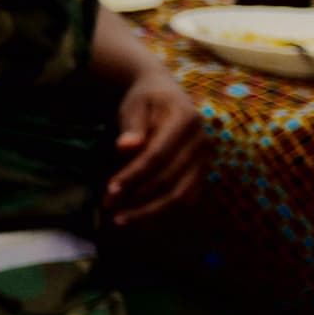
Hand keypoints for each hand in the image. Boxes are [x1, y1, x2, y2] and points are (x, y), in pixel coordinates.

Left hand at [105, 62, 209, 225]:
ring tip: (120, 219)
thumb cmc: (146, 100)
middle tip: (108, 206)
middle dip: (136, 196)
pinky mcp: (202, 172)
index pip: (158, 155)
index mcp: (186, 120)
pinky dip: (164, 212)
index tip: (110, 189)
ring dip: (150, 212)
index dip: (134, 175)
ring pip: (182, 196)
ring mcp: (205, 159)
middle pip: (169, 179)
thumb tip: (125, 146)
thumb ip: (132, 126)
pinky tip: (139, 219)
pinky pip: (187, 199)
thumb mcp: (135, 105)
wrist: (167, 95)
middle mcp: (202, 141)